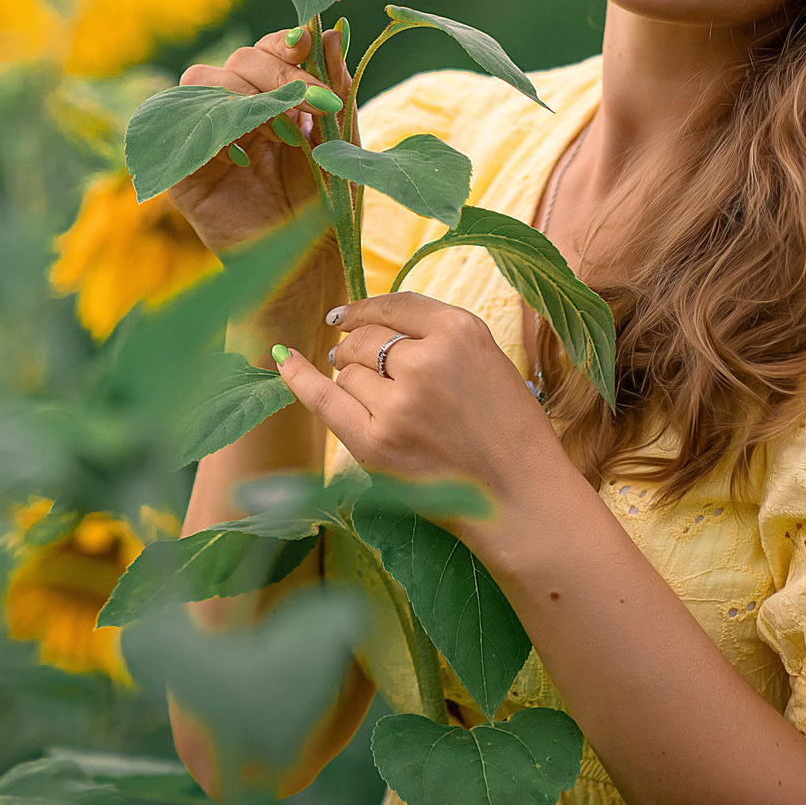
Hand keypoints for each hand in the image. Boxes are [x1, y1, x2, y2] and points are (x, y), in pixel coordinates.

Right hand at [166, 25, 356, 257]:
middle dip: (278, 76)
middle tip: (312, 109)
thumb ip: (334, 85)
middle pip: (238, 60)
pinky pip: (181, 130)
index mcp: (269, 96)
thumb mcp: (339, 138)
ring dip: (248, 98)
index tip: (307, 47)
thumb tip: (331, 30)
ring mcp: (204, 136)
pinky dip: (215, 132)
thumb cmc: (327, 201)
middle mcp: (233, 110)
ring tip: (284, 134)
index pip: (265, 48)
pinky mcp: (182, 170)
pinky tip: (248, 155)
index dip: (284, 44)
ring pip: (203, 81)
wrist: (309, 263)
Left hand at [272, 293, 571, 518]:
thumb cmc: (512, 433)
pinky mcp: (376, 442)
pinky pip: (324, 398)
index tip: (347, 314)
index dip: (366, 308)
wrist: (522, 498)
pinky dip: (300, 377)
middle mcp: (426, 360)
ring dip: (354, 380)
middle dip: (360, 349)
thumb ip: (439, 339)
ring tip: (383, 404)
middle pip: (366, 339)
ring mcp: (398, 402)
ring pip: (348, 371)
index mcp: (462, 331)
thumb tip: (371, 323)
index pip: (397, 305)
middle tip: (366, 368)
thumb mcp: (489, 363)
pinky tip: (283, 360)